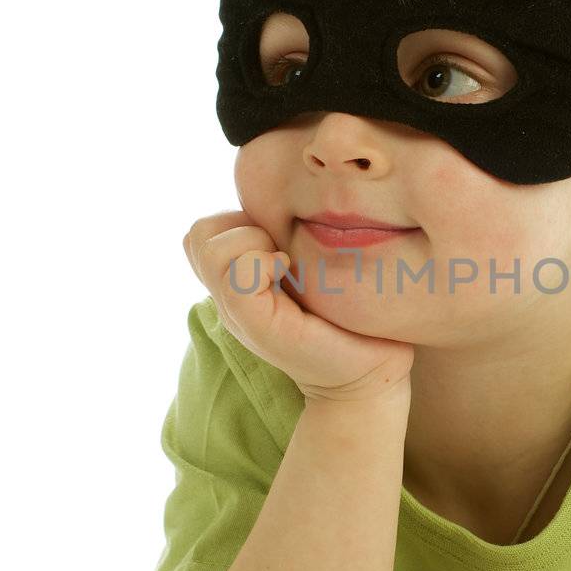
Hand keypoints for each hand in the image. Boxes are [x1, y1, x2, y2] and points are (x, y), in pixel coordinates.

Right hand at [182, 210, 415, 402]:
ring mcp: (237, 313)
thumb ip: (291, 241)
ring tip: (285, 263)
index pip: (207, 231)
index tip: (284, 243)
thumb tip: (291, 200)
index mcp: (240, 283)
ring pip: (204, 244)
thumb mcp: (315, 267)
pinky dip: (260, 262)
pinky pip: (233, 274)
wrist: (373, 370)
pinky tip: (289, 274)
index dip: (242, 221)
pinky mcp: (255, 325)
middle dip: (240, 226)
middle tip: (282, 252)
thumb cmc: (355, 315)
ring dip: (250, 240)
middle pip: (197, 234)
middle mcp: (230, 298)